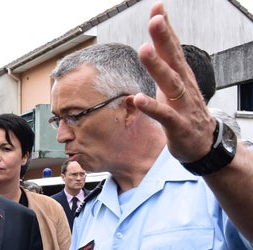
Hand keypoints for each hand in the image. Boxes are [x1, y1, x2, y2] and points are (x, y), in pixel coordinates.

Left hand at [134, 2, 215, 161]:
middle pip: (173, 59)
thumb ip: (164, 66)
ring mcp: (182, 105)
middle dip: (163, 39)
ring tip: (144, 50)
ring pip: (170, 83)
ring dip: (156, 66)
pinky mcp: (178, 125)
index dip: (166, 28)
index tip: (157, 8)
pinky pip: (164, 115)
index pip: (173, 47)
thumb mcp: (173, 86)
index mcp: (180, 75)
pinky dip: (151, 106)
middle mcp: (183, 86)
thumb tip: (153, 43)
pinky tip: (138, 98)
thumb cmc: (184, 113)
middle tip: (155, 20)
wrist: (203, 144)